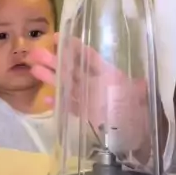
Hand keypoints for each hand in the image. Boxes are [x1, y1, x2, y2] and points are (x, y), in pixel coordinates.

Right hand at [29, 35, 149, 150]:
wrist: (139, 137)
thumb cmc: (139, 113)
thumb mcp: (139, 98)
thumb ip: (138, 90)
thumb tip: (141, 82)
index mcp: (109, 75)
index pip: (90, 57)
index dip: (75, 47)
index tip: (57, 37)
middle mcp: (96, 84)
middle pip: (73, 69)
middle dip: (55, 61)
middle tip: (35, 52)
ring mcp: (89, 99)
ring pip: (67, 86)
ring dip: (51, 78)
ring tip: (34, 70)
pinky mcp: (85, 115)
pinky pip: (69, 106)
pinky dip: (58, 103)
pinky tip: (46, 100)